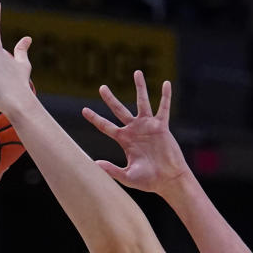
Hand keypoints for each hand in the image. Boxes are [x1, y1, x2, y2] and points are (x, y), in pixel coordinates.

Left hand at [82, 71, 190, 196]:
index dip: (95, 118)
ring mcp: (148, 126)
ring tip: (137, 72)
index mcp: (125, 140)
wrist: (168, 180)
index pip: (106, 126)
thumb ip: (111, 170)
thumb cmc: (149, 181)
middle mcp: (135, 130)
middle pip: (119, 110)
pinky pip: (163, 108)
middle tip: (101, 87)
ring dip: (140, 87)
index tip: (84, 110)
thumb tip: (94, 163)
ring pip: (142, 102)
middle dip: (110, 99)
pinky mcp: (161, 127)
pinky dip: (165, 96)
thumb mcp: (127, 176)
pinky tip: (166, 83)